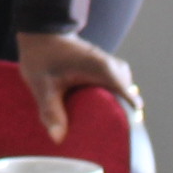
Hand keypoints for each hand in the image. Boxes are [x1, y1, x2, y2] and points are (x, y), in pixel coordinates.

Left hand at [15, 30, 137, 143]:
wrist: (42, 32)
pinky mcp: (107, 69)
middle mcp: (114, 68)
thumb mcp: (43, 86)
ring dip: (116, 110)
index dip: (130, 122)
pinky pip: (117, 89)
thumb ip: (51, 111)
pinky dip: (111, 102)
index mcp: (104, 71)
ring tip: (103, 131)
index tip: (123, 141)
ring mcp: (112, 67)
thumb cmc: (42, 56)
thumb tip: (58, 138)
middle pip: (128, 101)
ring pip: (124, 95)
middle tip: (108, 140)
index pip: (130, 101)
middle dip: (121, 120)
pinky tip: (97, 115)